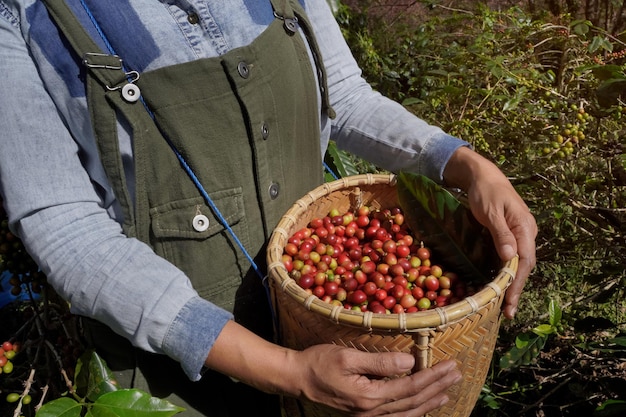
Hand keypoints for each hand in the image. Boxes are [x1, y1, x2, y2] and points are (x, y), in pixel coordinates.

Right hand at [291, 344, 461, 415]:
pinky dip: (413, 411)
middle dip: (437, 387)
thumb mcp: (348, 357)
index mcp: (369, 397)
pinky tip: (423, 405)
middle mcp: (372, 412)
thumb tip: (410, 361)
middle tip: (456, 374)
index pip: (410, 386)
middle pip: (413, 401)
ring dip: (429, 401)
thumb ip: (380, 361)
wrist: (298, 378)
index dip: (432, 376)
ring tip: (447, 392)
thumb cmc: (320, 362)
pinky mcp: (364, 415)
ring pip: (407, 413)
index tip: (449, 365)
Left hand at [443, 147, 536, 318]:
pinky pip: (513, 258)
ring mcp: (521, 234)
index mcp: (525, 227)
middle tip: (507, 312)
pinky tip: (501, 285)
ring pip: (520, 264)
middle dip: (516, 289)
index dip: (517, 282)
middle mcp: (527, 233)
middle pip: (525, 266)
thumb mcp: (490, 212)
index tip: (509, 300)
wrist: (483, 177)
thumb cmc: (485, 192)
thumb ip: (501, 234)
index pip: (525, 260)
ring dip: (513, 284)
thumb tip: (510, 258)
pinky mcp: (512, 235)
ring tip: (505, 305)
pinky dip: (508, 273)